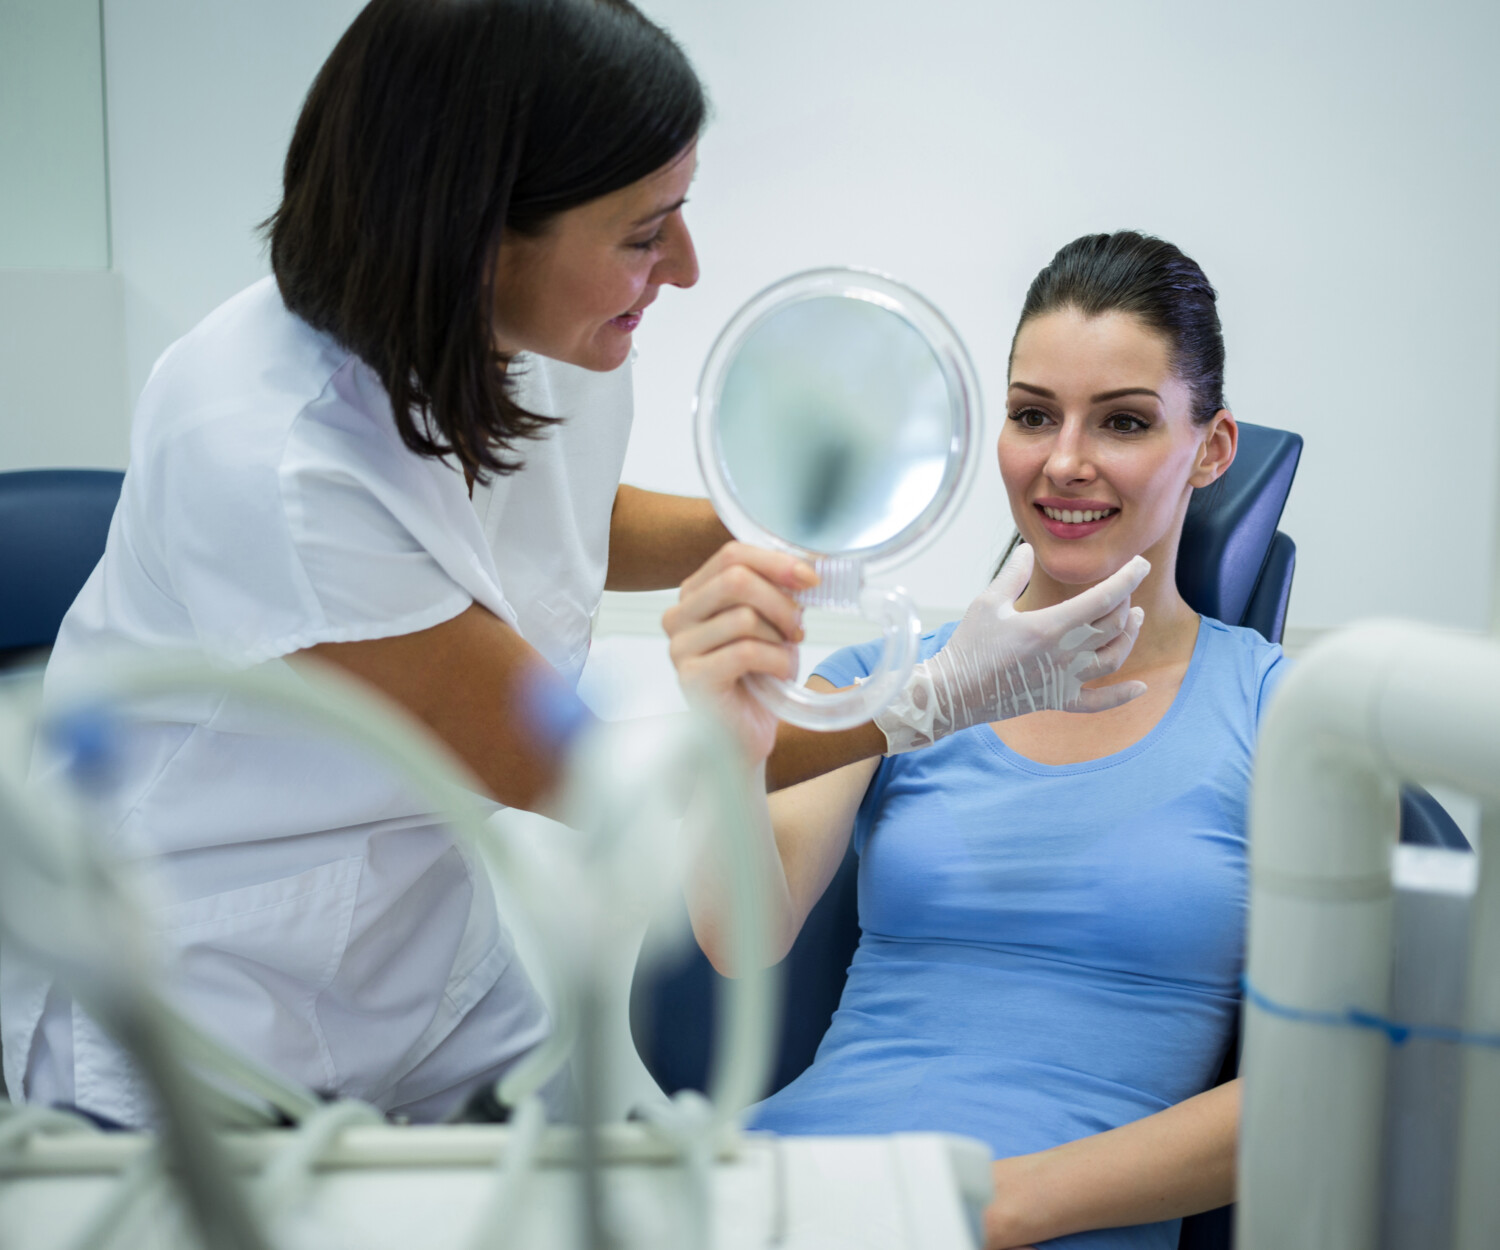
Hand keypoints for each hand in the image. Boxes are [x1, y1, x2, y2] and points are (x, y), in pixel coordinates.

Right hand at [664, 542, 816, 761]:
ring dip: (780, 639)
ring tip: (786, 658)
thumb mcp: (771, 623)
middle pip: (736, 579)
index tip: (811, 579)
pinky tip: (779, 675)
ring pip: (744, 617)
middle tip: (798, 629)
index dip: (777, 561)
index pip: (732, 554)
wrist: (745, 734)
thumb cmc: (758, 677)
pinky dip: (775, 661)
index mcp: (695, 593)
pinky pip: (745, 652)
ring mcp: (680, 647)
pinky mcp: (691, 677)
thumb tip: (809, 567)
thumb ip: (777, 592)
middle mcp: (679, 615)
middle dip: (781, 602)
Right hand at [874, 543, 1148, 753]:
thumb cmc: (969, 645)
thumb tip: (1028, 549)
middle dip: (1125, 601)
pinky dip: (1121, 697)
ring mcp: (1064, 681)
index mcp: (1050, 626)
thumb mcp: (988, 602)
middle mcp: (1065, 655)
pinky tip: (1141, 689)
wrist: (954, 693)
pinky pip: (1098, 703)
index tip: (1140, 564)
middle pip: (1113, 625)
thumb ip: (1013, 574)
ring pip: (1114, 658)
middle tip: (1124, 588)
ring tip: (1135, 618)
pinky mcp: (1058, 700)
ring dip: (1129, 636)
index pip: (1103, 598)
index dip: (1128, 578)